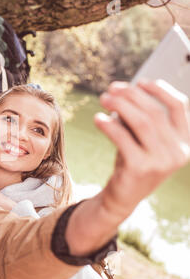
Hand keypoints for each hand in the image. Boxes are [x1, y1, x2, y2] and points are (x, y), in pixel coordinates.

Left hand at [66, 80, 188, 256]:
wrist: (122, 197)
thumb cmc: (132, 162)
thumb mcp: (141, 139)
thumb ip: (138, 117)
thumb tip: (121, 90)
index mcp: (184, 141)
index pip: (180, 106)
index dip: (160, 89)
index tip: (140, 81)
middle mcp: (178, 152)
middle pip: (155, 112)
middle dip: (131, 96)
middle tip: (111, 89)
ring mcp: (161, 162)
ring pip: (142, 122)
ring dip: (120, 106)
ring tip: (103, 98)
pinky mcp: (140, 168)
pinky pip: (123, 138)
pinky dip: (109, 125)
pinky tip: (97, 118)